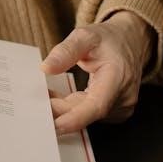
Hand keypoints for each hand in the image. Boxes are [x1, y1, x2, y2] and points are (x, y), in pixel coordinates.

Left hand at [41, 11, 154, 133]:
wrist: (131, 42)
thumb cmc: (108, 39)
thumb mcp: (85, 36)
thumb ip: (65, 51)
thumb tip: (45, 68)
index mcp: (118, 77)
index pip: (97, 106)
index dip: (75, 119)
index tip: (55, 125)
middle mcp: (123, 97)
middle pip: (85, 112)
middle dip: (57, 110)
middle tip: (31, 103)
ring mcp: (120, 107)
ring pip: (84, 115)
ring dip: (61, 109)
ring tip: (42, 95)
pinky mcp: (114, 110)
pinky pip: (87, 113)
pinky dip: (69, 108)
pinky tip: (55, 98)